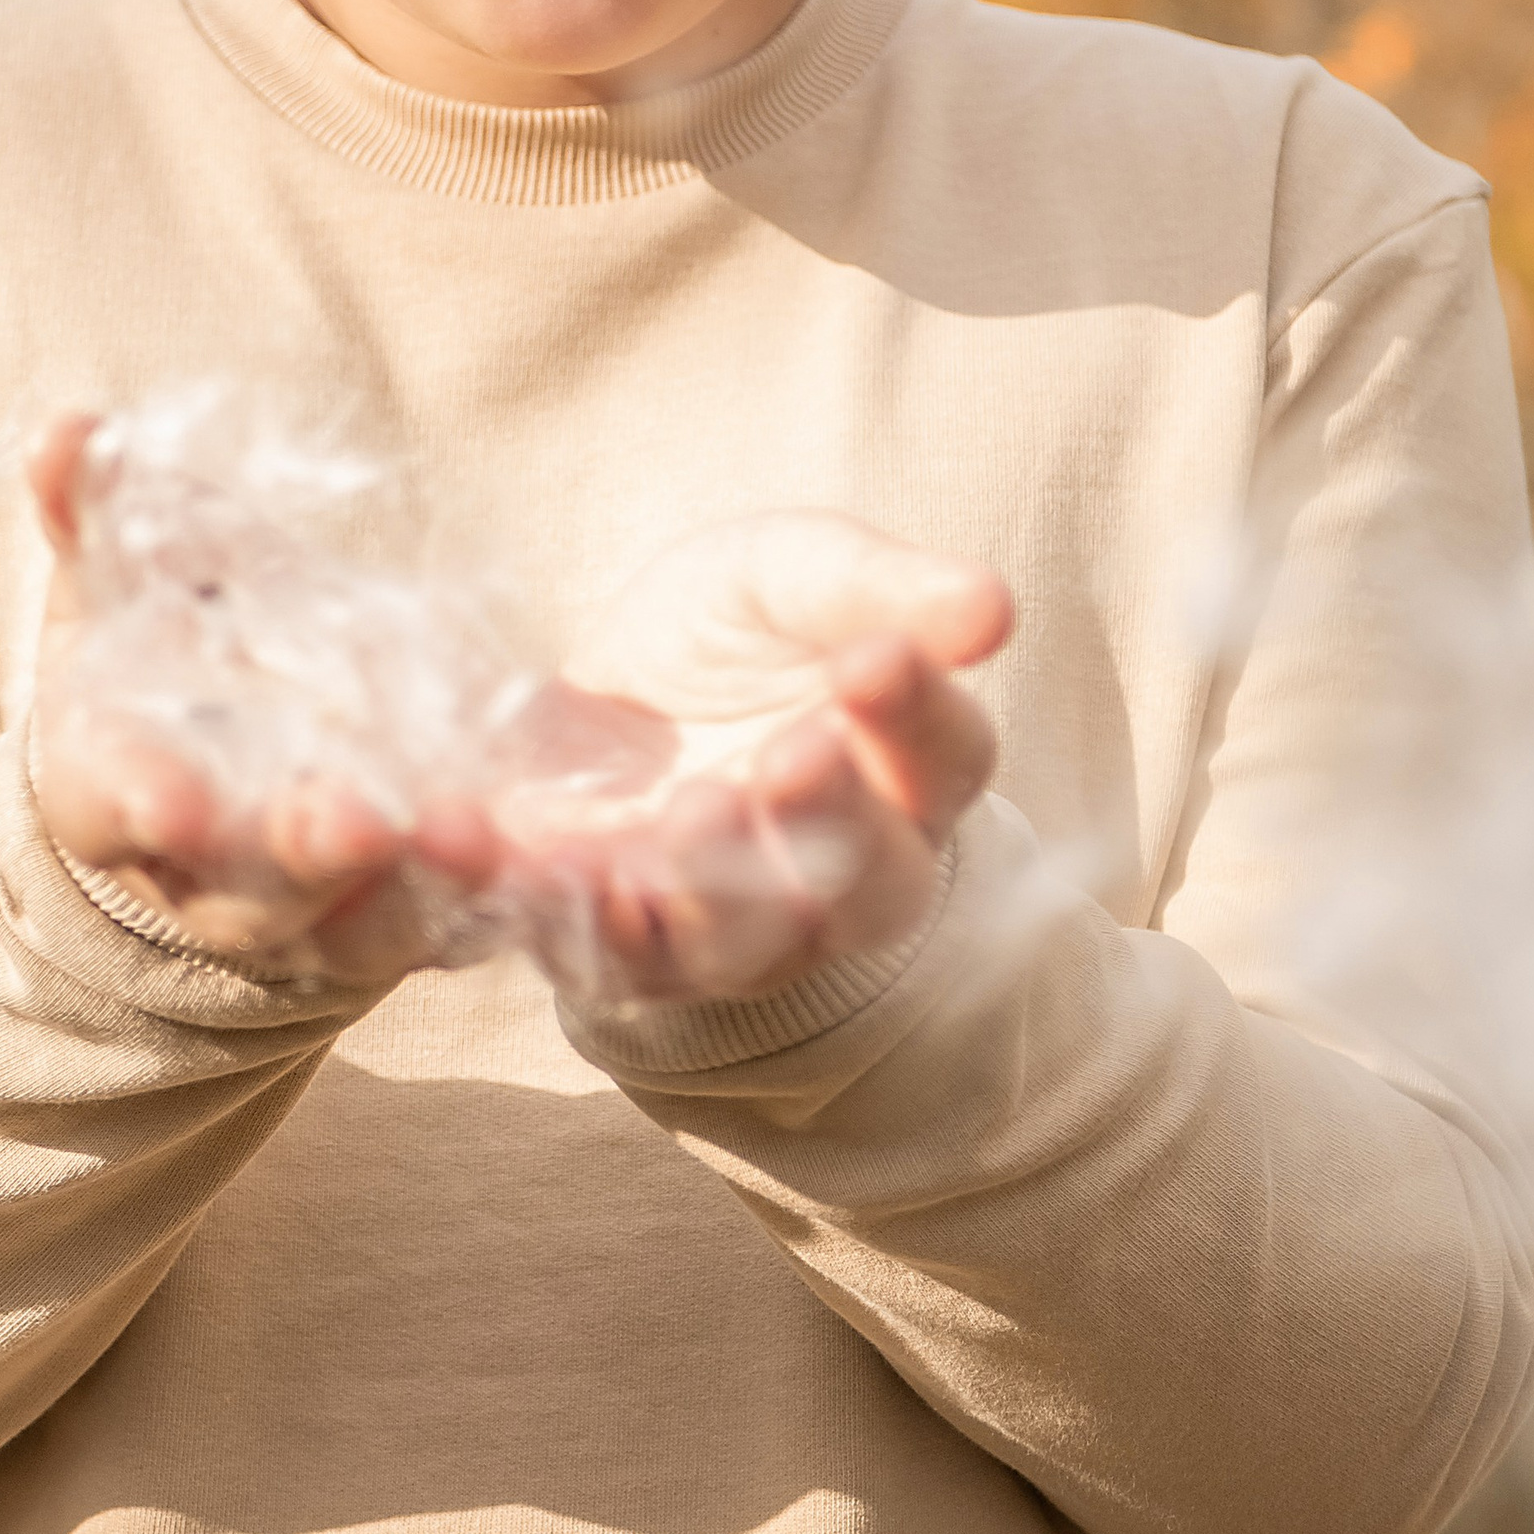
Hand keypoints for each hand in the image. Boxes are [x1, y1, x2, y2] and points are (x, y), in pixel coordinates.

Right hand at [23, 415, 501, 983]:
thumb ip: (95, 516)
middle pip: (250, 894)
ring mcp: (315, 917)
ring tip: (475, 836)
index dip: (138, 803)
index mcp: (113, 794)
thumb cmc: (148, 665)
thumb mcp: (117, 587)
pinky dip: (503, 904)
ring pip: (363, 929)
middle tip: (362, 821)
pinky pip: (462, 929)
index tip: (172, 800)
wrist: (205, 790)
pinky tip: (558, 866)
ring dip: (420, 892)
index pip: (110, 809)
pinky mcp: (412, 923)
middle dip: (304, 856)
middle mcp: (207, 882)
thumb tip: (68, 430)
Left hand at [493, 514, 1011, 1005]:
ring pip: (751, 942)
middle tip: (789, 755)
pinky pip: (612, 960)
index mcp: (906, 772)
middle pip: (874, 883)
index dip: (915, 713)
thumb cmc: (726, 635)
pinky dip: (576, 916)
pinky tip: (544, 860)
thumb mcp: (785, 573)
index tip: (871, 659)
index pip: (946, 755)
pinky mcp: (631, 957)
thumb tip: (989, 603)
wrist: (597, 706)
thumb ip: (872, 585)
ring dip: (719, 887)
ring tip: (691, 809)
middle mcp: (845, 877)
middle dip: (832, 820)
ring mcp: (741, 933)